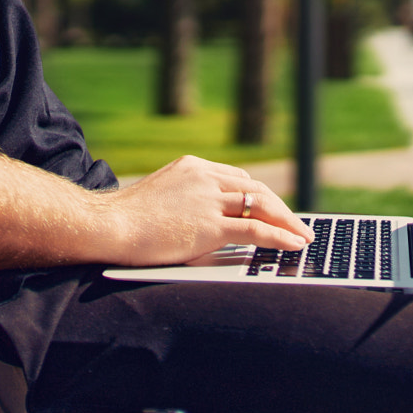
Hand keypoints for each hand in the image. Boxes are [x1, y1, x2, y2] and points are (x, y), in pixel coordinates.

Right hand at [101, 156, 312, 266]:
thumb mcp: (158, 199)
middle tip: (298, 224)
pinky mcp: (209, 225)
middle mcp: (204, 178)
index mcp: (192, 168)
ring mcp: (208, 200)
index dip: (259, 196)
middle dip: (280, 208)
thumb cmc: (123, 219)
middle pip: (256, 189)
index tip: (272, 209)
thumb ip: (183, 203)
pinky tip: (294, 244)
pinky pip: (256, 230)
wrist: (107, 225)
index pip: (238, 178)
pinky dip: (280, 236)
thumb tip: (198, 222)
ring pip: (262, 206)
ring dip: (288, 222)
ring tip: (304, 236)